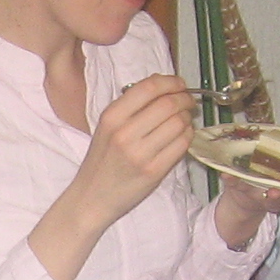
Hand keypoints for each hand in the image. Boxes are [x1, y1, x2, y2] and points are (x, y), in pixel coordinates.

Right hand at [72, 74, 197, 224]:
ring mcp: (140, 153)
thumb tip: (166, 87)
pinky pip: (182, 144)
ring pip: (179, 122)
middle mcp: (124, 133)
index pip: (149, 87)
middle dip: (185, 98)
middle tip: (188, 102)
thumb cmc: (102, 161)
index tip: (179, 84)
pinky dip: (188, 136)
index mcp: (112, 117)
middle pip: (168, 103)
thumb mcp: (107, 127)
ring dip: (188, 118)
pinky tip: (182, 136)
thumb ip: (132, 106)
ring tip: (184, 121)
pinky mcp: (154, 171)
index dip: (171, 81)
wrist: (91, 198)